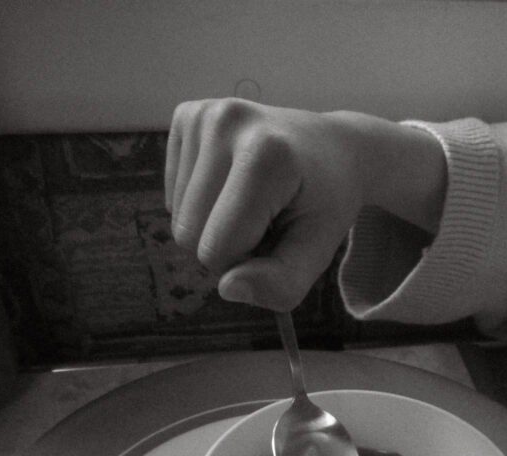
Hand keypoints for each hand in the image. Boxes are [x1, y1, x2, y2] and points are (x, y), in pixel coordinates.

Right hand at [165, 98, 365, 310]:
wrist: (333, 149)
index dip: (244, 263)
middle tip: (266, 221)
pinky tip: (233, 184)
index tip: (276, 238)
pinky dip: (201, 203)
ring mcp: (203, 114)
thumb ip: (280, 284)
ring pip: (177, 216)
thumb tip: (227, 289)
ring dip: (213, 225)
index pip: (216, 248)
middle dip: (225, 246)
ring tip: (253, 201)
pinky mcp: (187, 114)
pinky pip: (173, 193)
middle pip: (188, 234)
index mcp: (265, 157)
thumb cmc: (325, 203)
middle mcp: (226, 123)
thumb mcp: (317, 252)